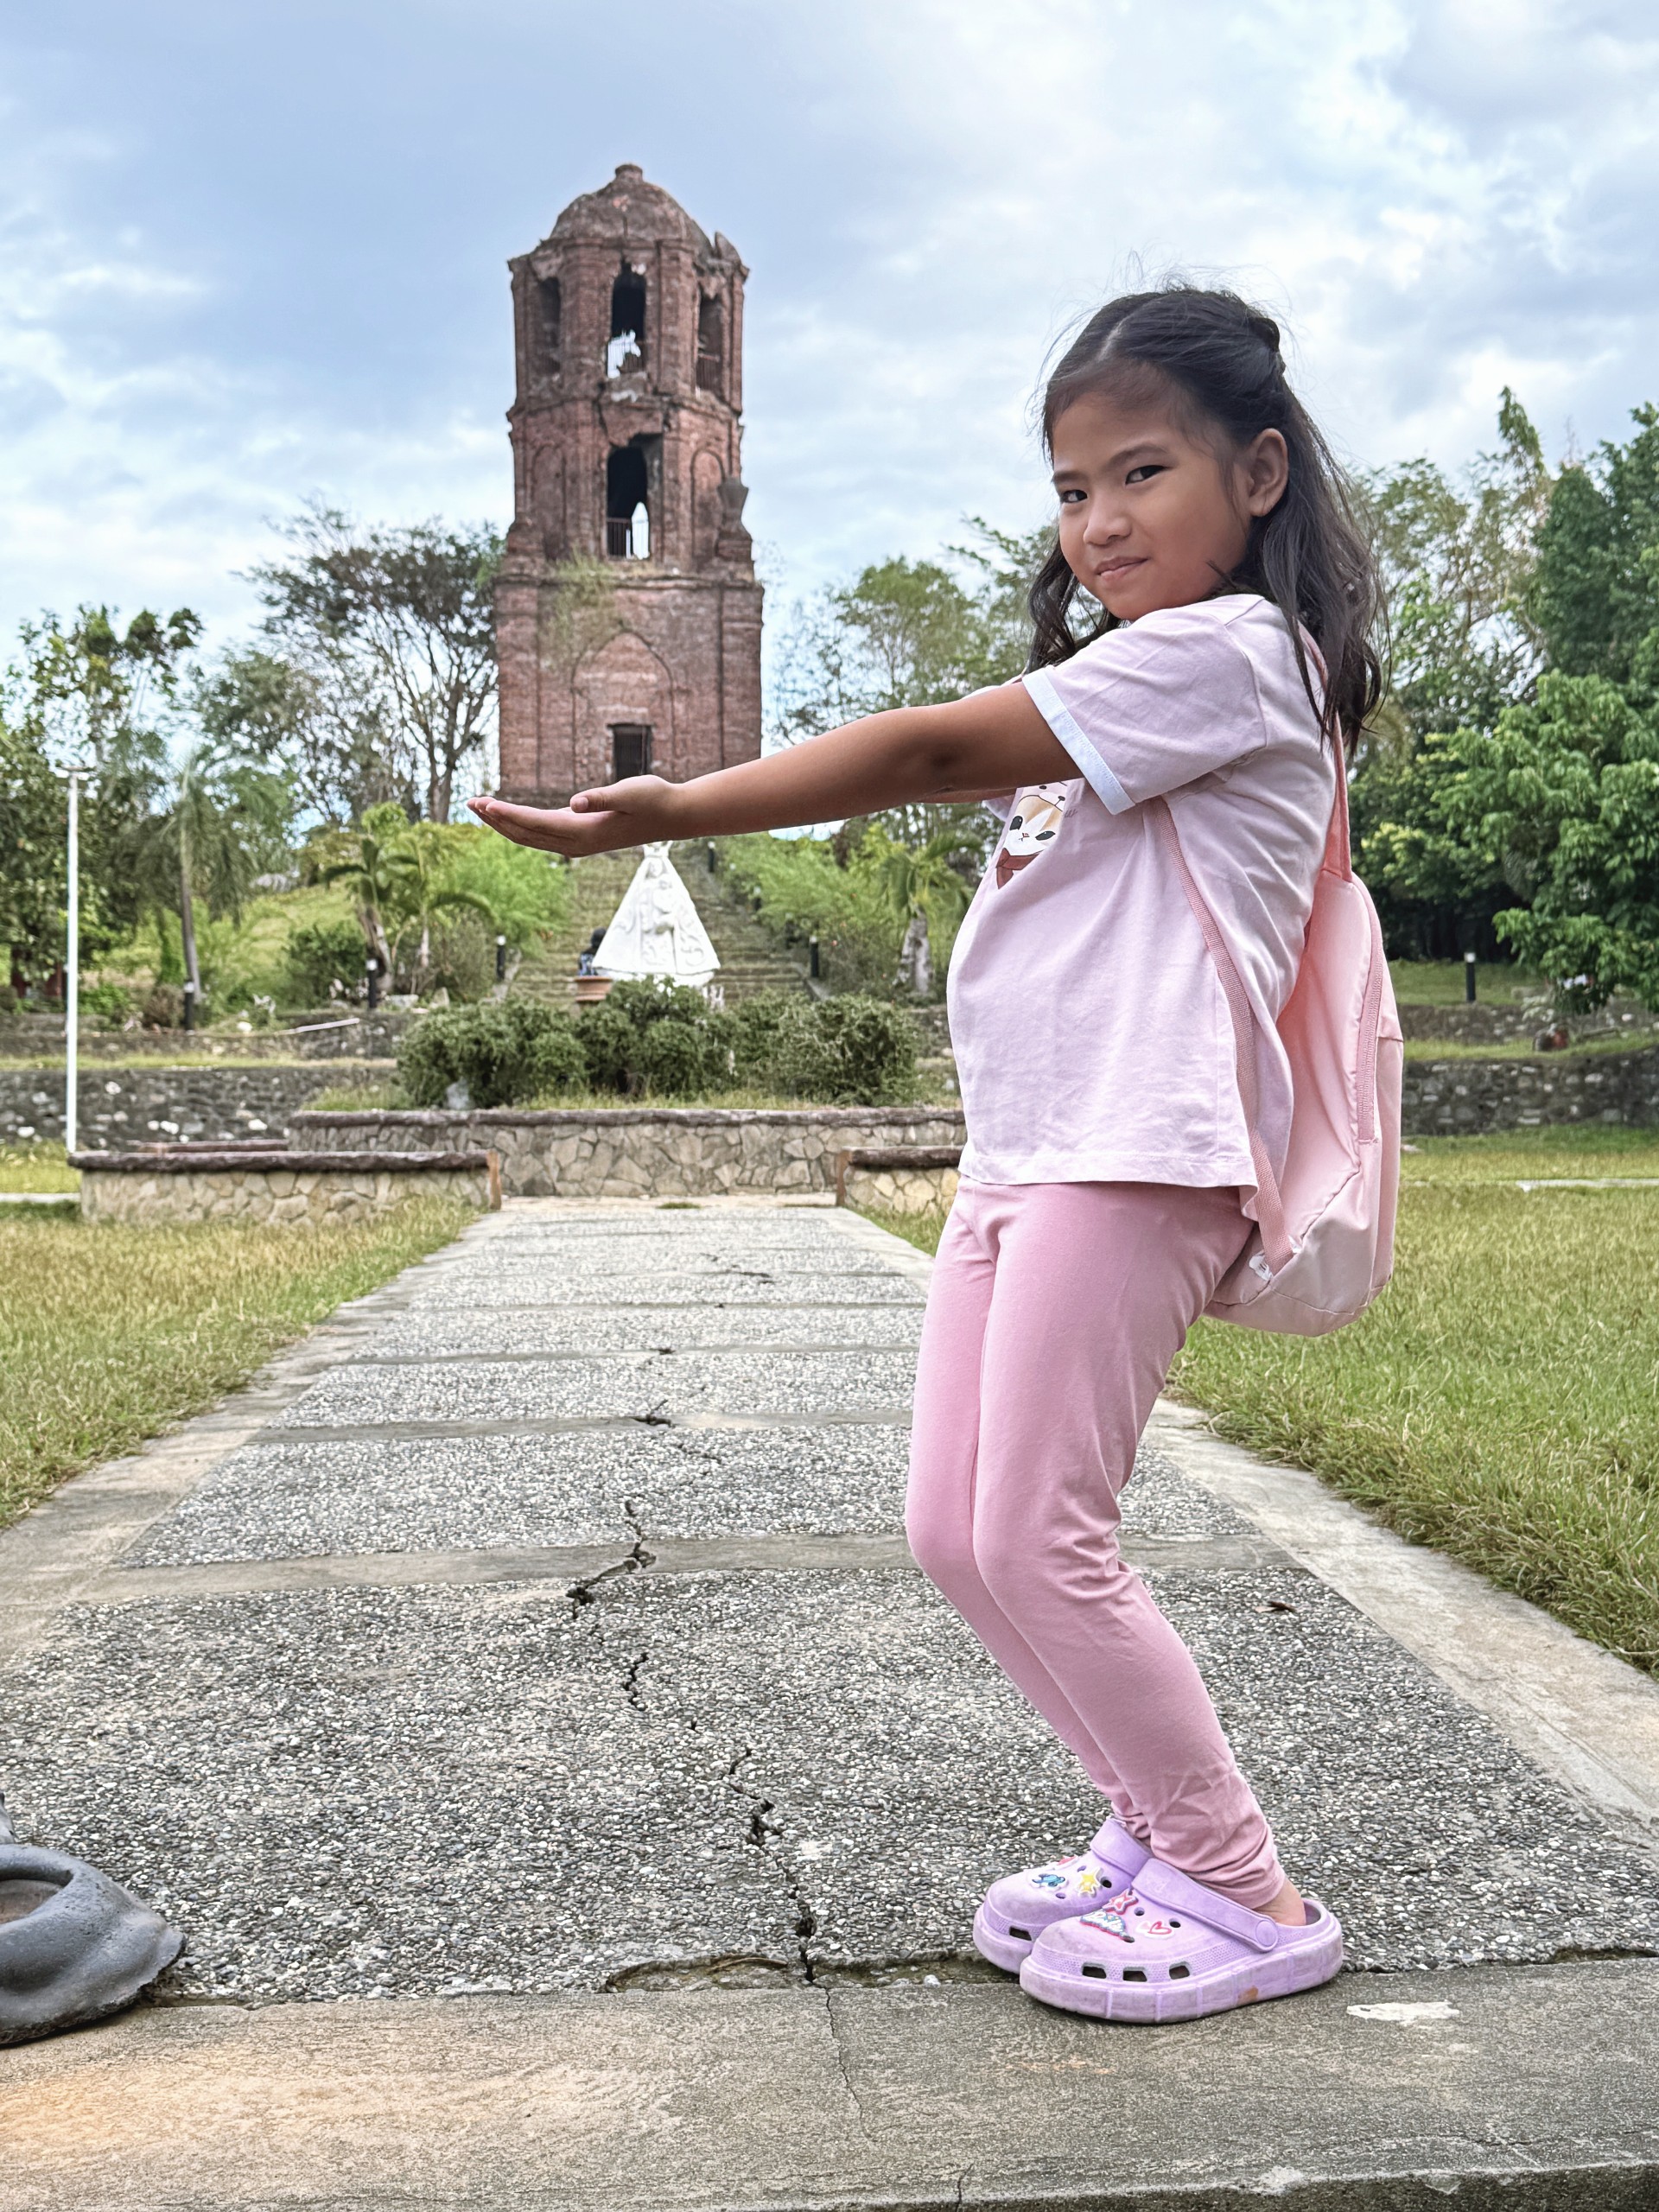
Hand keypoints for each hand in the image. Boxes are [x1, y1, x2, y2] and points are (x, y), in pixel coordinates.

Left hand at [468, 776, 681, 854]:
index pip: (536, 823)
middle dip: (496, 820)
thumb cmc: (653, 799)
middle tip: (470, 802)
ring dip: (504, 824)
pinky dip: (520, 825)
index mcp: (584, 832)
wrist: (672, 816)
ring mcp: (577, 843)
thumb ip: (601, 797)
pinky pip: (541, 834)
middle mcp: (576, 844)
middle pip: (526, 835)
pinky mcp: (580, 837)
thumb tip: (574, 802)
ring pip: (530, 837)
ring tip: (480, 808)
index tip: (484, 803)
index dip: (508, 814)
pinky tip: (508, 816)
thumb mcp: (630, 792)